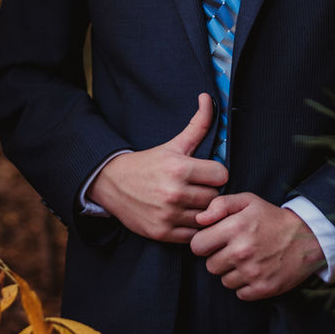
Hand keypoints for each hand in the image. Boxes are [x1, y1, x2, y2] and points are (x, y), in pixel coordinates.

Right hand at [90, 93, 227, 242]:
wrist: (112, 183)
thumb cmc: (148, 162)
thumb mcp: (173, 144)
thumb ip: (197, 124)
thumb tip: (207, 98)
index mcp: (179, 168)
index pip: (222, 175)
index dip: (216, 173)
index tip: (207, 173)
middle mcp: (174, 193)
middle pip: (214, 197)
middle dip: (208, 192)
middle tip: (197, 188)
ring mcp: (168, 215)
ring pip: (205, 217)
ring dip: (202, 211)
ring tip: (191, 202)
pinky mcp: (162, 233)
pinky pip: (193, 235)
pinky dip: (192, 228)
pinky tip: (183, 216)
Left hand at [190, 192, 325, 299]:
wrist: (307, 238)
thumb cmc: (272, 218)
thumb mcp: (248, 201)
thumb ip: (220, 204)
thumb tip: (199, 220)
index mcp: (235, 228)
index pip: (197, 245)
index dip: (205, 242)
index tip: (216, 240)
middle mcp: (242, 252)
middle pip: (209, 266)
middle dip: (219, 257)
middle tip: (234, 249)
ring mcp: (252, 272)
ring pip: (224, 281)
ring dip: (232, 272)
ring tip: (248, 259)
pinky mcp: (263, 289)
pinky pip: (240, 293)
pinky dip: (245, 285)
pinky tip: (256, 271)